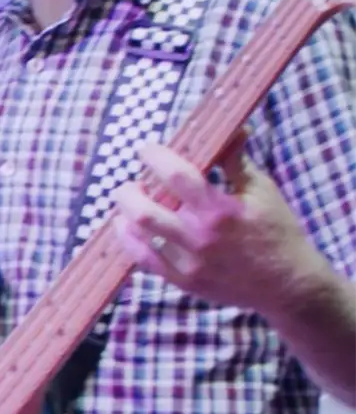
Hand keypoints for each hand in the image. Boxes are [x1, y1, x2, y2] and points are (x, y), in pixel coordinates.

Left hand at [111, 143, 334, 315]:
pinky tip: (127, 227)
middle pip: (145, 210)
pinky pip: (144, 260)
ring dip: (125, 214)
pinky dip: (130, 240)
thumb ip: (237, 160)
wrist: (288, 285)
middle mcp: (200, 237)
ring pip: (139, 236)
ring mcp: (189, 263)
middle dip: (128, 191)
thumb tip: (230, 129)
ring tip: (128, 202)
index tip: (146, 150)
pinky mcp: (184, 282)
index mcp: (220, 210)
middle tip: (132, 182)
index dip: (155, 157)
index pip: (177, 176)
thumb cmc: (277, 232)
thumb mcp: (262, 191)